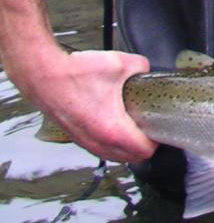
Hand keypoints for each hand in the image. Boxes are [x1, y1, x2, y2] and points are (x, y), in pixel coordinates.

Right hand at [27, 47, 156, 163]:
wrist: (42, 76)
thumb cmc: (75, 73)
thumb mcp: (119, 63)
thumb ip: (141, 67)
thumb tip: (146, 71)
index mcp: (112, 130)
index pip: (144, 151)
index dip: (158, 140)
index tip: (161, 126)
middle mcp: (98, 142)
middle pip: (132, 158)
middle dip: (145, 144)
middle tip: (150, 125)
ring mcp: (85, 142)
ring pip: (115, 156)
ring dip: (127, 146)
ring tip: (134, 124)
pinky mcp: (76, 138)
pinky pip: (101, 148)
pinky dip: (112, 142)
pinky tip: (114, 123)